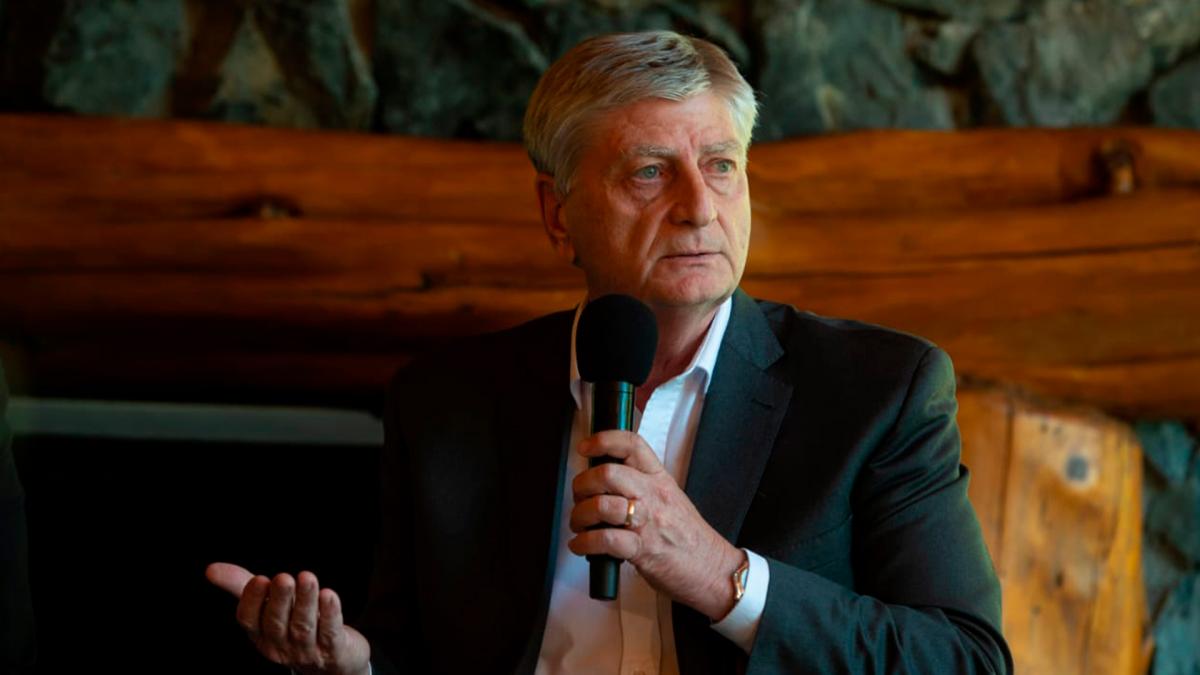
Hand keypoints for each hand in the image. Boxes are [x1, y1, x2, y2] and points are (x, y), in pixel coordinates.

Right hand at [206, 562, 369, 674]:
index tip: (259, 579)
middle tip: (283, 578)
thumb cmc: (292, 625)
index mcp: (260, 635)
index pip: (249, 621)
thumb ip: (241, 586)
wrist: (332, 659)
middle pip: (276, 623)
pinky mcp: (334, 651)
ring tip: (307, 578)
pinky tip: (328, 595)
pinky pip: (330, 632)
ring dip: (305, 601)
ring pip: (303, 627)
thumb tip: (210, 569)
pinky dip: (329, 613)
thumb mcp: (266, 607)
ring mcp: (307, 651)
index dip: (253, 601)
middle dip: (279, 600)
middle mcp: (281, 646)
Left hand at [569, 430, 745, 619]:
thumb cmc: (689, 538)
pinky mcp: (642, 550)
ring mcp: (648, 522)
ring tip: (579, 524)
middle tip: (580, 496)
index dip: (603, 440)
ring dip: (579, 516)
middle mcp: (653, 496)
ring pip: (602, 505)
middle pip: (608, 473)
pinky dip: (584, 543)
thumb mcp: (670, 499)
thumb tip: (604, 483)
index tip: (586, 446)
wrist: (712, 569)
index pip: (631, 445)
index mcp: (659, 480)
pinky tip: (581, 545)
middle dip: (582, 484)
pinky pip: (604, 540)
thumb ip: (641, 487)